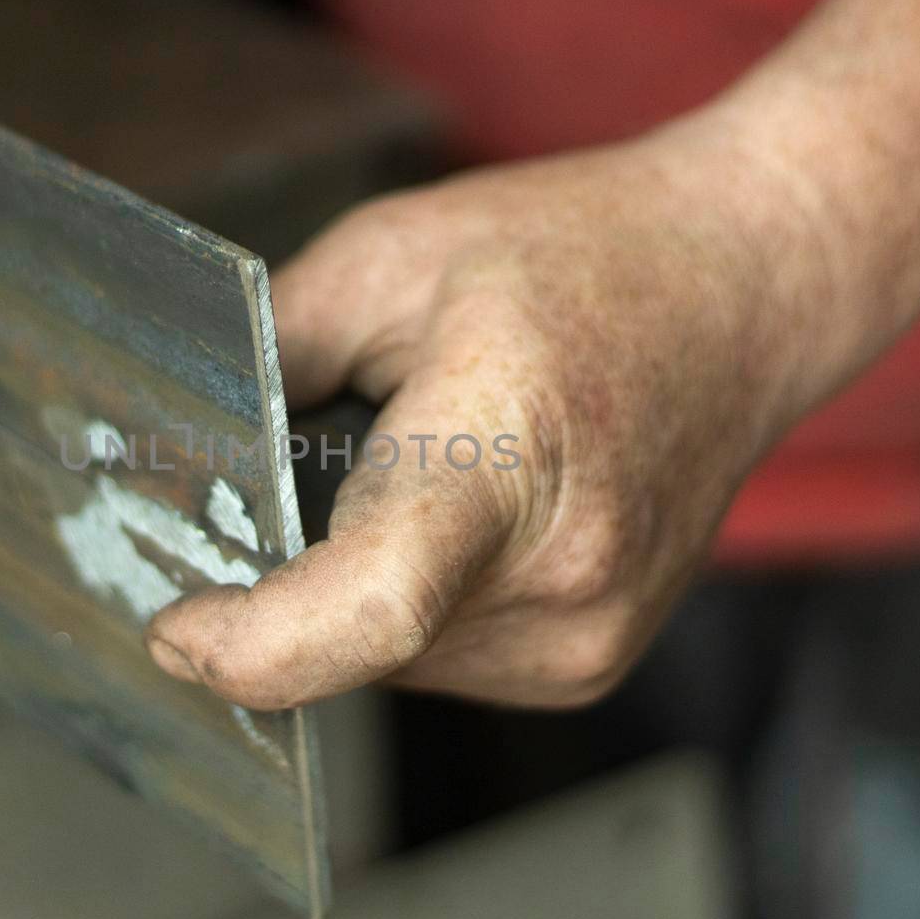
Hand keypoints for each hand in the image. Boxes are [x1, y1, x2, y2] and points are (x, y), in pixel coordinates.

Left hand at [146, 119, 824, 707]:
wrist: (746, 287)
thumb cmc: (581, 254)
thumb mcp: (389, 259)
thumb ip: (269, 358)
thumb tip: (173, 458)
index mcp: (508, 453)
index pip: (370, 606)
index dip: (250, 644)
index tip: (176, 624)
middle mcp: (562, 576)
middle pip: (348, 642)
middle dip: (285, 587)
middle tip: (302, 476)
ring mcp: (588, 636)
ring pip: (386, 663)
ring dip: (350, 593)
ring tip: (412, 473)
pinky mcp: (591, 662)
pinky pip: (439, 660)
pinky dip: (407, 605)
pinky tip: (453, 513)